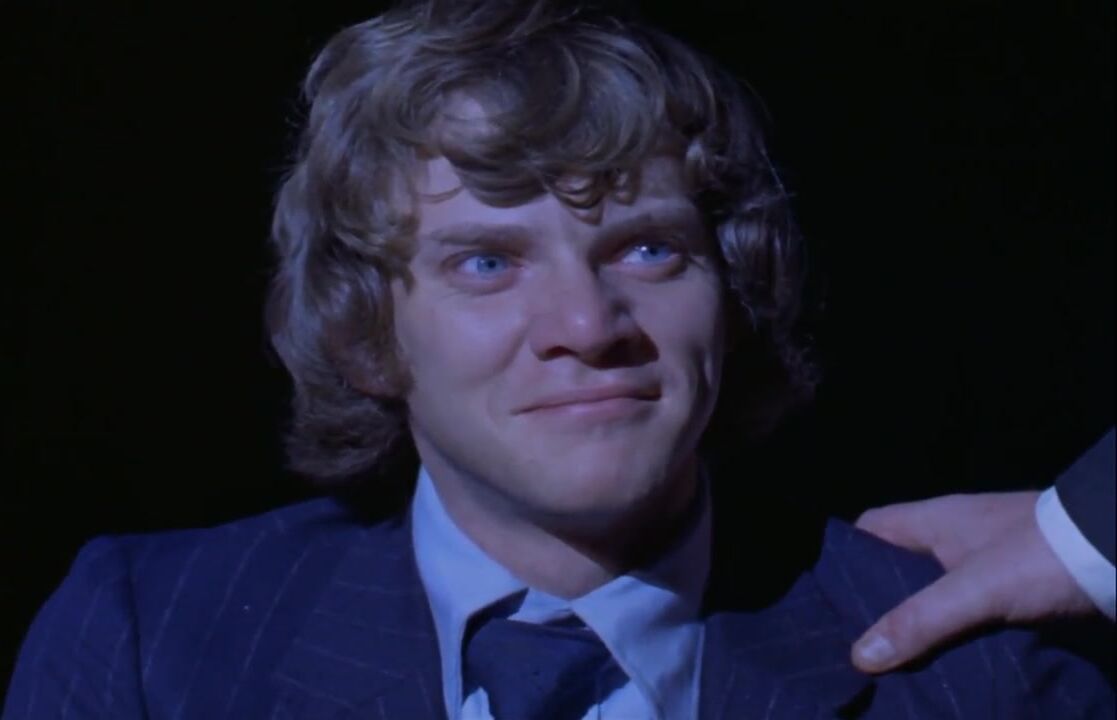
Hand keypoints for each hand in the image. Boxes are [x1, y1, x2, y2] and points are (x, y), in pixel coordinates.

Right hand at [850, 491, 1096, 672]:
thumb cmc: (1038, 557)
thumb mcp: (973, 590)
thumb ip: (918, 622)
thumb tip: (859, 657)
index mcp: (933, 521)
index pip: (870, 529)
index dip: (845, 558)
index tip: (826, 599)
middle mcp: (954, 537)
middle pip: (899, 567)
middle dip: (879, 604)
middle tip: (856, 646)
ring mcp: (987, 563)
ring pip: (935, 593)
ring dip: (920, 624)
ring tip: (894, 665)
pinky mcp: (1017, 588)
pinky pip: (970, 612)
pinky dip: (956, 634)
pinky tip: (946, 664)